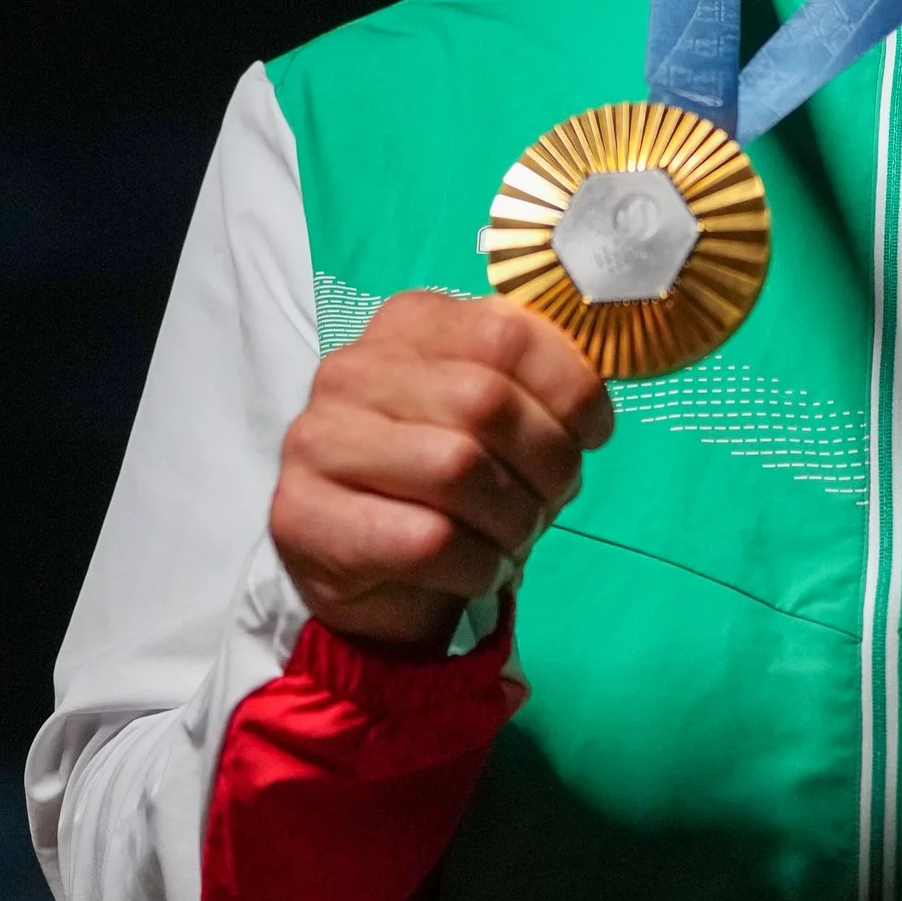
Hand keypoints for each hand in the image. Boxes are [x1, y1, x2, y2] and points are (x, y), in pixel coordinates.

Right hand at [271, 292, 613, 652]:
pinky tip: (477, 569)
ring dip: (514, 521)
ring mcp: (319, 441)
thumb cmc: (452, 487)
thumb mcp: (497, 417)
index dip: (573, 391)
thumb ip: (538, 383)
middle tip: (550, 502)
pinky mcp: (304, 516)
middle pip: (488, 403)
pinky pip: (427, 540)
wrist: (375, 576)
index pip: (510, 333)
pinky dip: (477, 566)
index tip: (592, 434)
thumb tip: (597, 392)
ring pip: (458, 469)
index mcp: (409, 325)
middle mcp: (354, 370)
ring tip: (512, 539)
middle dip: (547, 466)